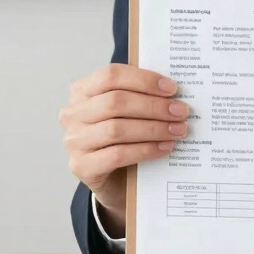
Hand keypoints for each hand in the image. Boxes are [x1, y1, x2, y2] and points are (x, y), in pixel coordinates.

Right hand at [59, 64, 188, 236]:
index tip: (172, 88)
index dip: (143, 80)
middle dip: (153, 106)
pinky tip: (164, 147)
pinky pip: (117, 154)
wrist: (112, 177)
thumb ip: (140, 95)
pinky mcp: (81, 166)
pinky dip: (145, 150)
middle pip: (116, 102)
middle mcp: (72, 113)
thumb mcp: (126, 110)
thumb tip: (172, 90)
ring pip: (117, 129)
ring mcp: (74, 141)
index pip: (111, 75)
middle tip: (180, 111)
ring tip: (178, 130)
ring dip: (153, 128)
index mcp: (82, 90)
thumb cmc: (122, 135)